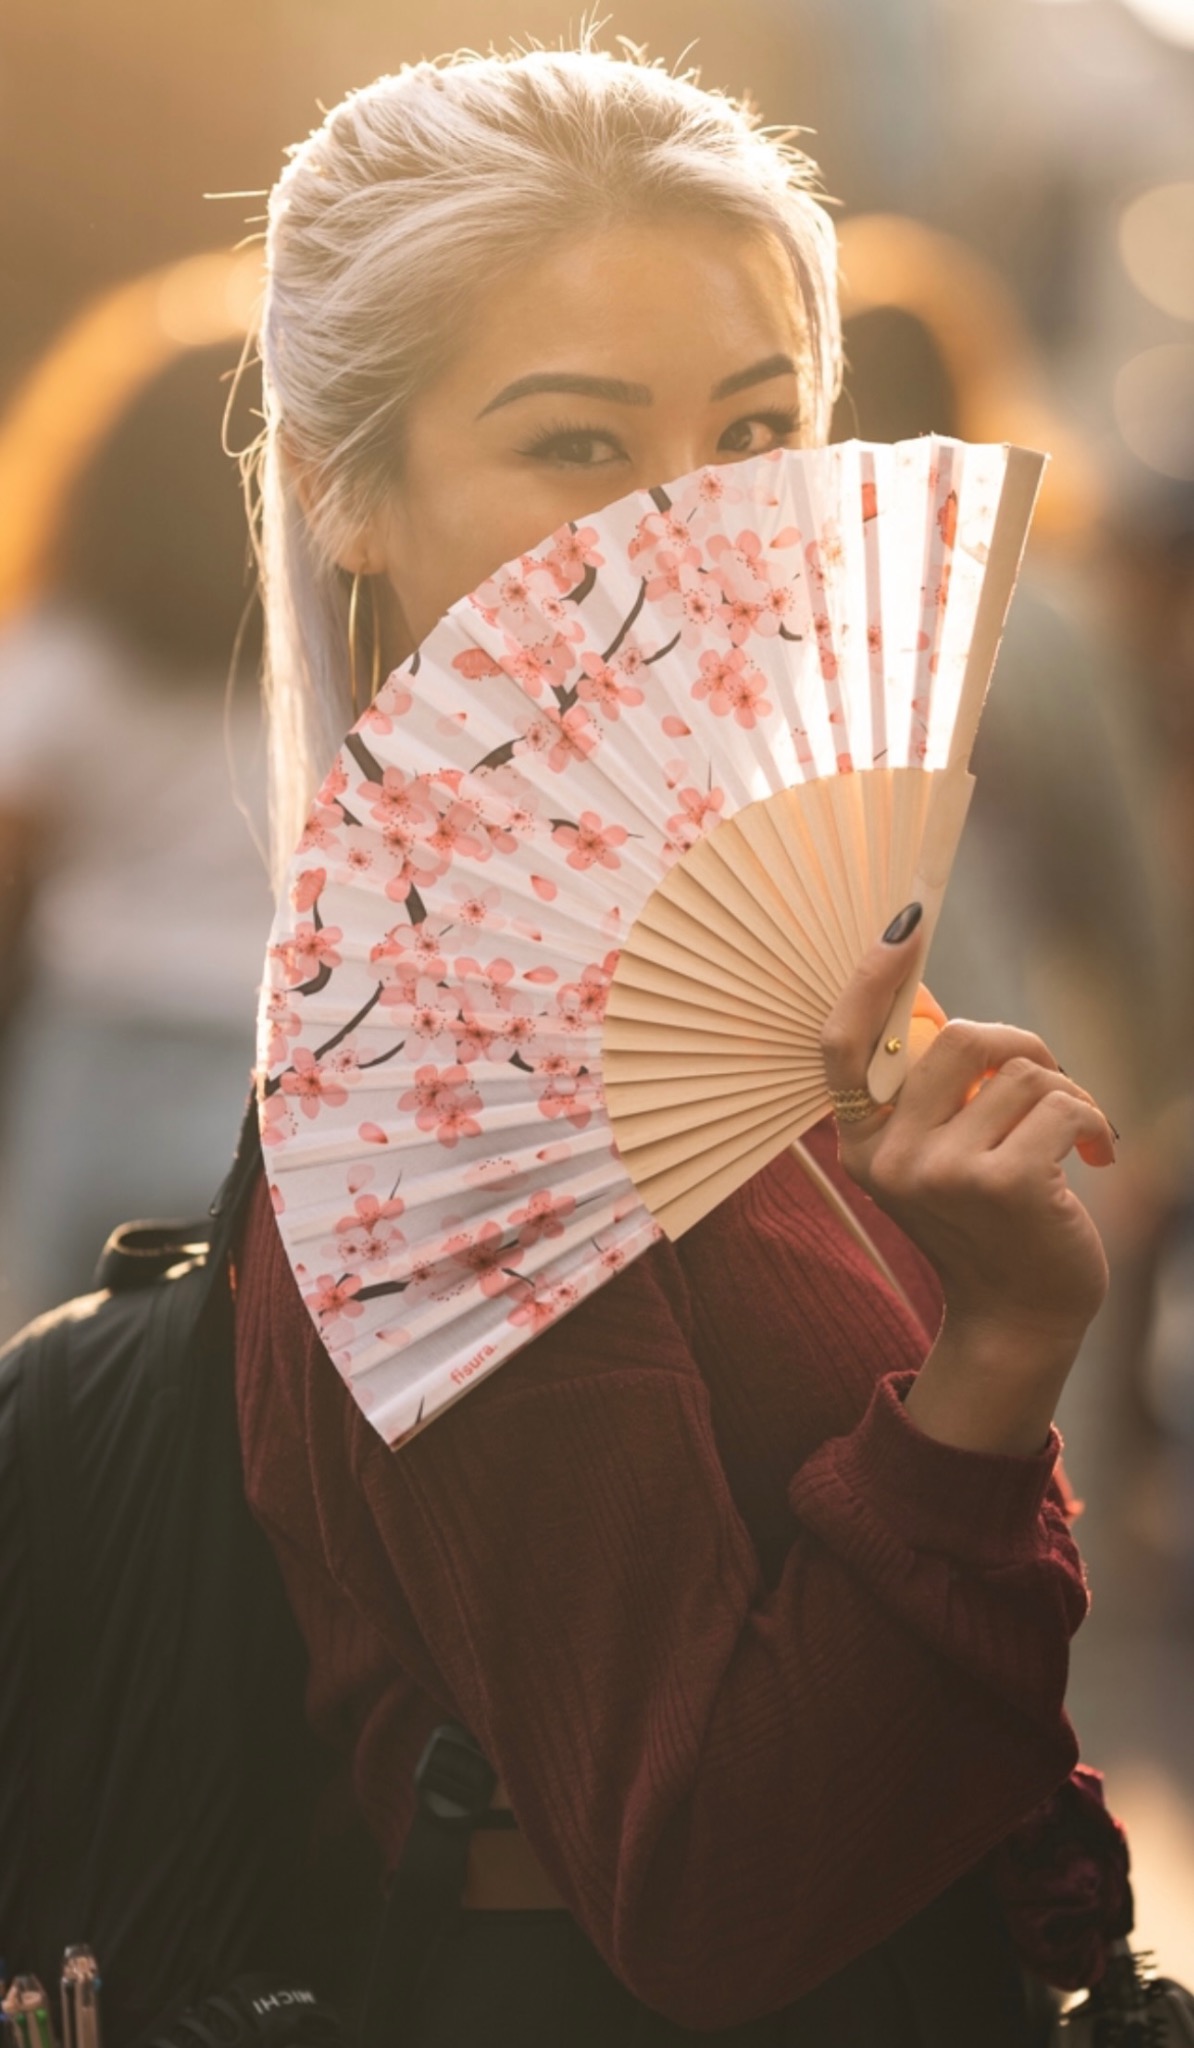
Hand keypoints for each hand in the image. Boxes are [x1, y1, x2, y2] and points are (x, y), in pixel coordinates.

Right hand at [820, 907, 1115, 1453]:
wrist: (1020, 1316)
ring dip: (1065, 1095)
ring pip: (1021, 1071)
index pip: (845, 1045)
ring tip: (1072, 1138)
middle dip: (1020, 1048)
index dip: (871, 979)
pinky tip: (1094, 1160)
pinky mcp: (1003, 1182)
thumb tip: (932, 1004)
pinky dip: (1092, 1123)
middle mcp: (890, 1158)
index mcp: (863, 1144)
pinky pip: (1062, 1104)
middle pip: (958, 1039)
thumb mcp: (935, 1157)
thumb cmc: (987, 1221)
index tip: (904, 922)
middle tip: (1048, 1082)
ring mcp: (943, 1172)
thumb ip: (927, 1094)